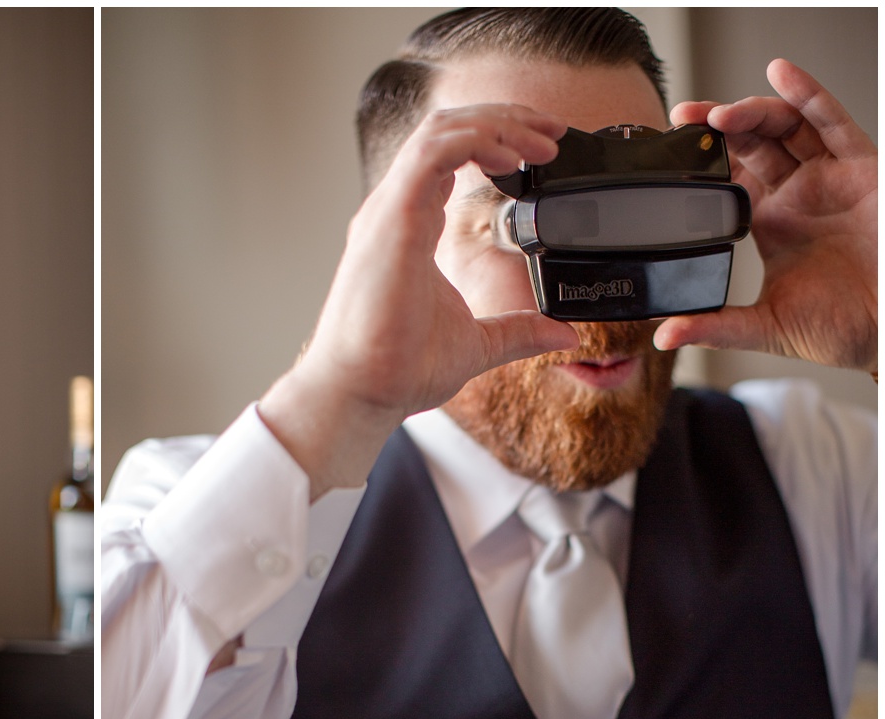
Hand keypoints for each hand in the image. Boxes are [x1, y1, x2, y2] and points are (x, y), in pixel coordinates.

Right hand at [260, 103, 578, 498]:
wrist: (362, 390)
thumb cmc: (397, 370)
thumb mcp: (477, 344)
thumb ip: (518, 331)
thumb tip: (563, 334)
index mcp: (409, 229)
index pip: (447, 158)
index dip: (495, 141)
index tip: (541, 154)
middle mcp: (396, 211)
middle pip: (447, 130)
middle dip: (504, 120)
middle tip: (554, 134)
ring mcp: (391, 210)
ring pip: (441, 130)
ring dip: (498, 123)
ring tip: (542, 140)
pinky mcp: (394, 218)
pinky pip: (433, 152)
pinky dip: (477, 141)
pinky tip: (512, 157)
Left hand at [655, 59, 876, 372]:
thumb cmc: (837, 327)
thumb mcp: (766, 327)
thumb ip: (715, 327)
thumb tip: (664, 336)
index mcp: (769, 222)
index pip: (729, 178)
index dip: (701, 160)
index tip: (669, 151)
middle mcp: (797, 193)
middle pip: (751, 143)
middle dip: (716, 126)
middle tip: (682, 118)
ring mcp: (828, 178)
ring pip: (785, 127)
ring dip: (751, 112)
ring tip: (718, 113)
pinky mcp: (862, 169)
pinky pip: (833, 123)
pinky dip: (808, 95)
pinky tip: (782, 73)